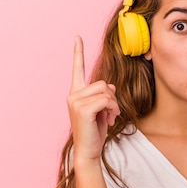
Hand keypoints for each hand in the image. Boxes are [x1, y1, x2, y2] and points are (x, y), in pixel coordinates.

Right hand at [67, 36, 119, 161]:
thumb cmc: (95, 131)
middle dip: (112, 99)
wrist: (89, 150)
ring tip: (109, 117)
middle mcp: (73, 95)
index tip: (78, 37)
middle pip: (102, 83)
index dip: (78, 53)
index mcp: (76, 93)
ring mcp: (75, 101)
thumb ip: (104, 95)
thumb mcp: (102, 110)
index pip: (77, 69)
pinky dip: (112, 109)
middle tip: (111, 113)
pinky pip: (106, 100)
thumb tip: (109, 86)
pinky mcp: (82, 109)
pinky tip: (109, 120)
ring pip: (106, 92)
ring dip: (114, 105)